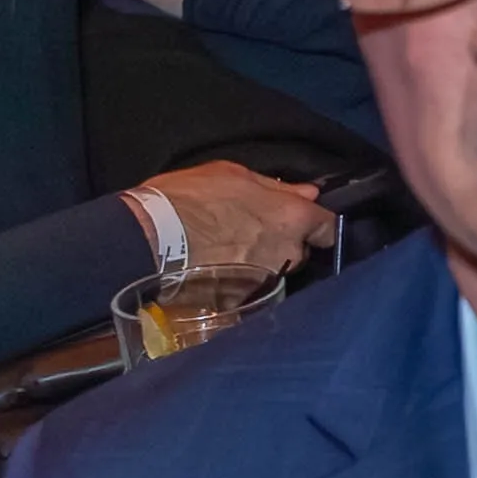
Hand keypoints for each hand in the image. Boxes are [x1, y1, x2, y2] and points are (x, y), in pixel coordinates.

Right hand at [146, 160, 334, 278]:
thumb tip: (308, 194)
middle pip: (300, 253)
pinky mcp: (240, 302)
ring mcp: (266, 281)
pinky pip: (247, 292)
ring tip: (228, 256)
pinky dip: (236, 284)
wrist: (147, 239)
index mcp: (292, 218)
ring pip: (275, 274)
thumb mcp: (232, 175)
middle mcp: (287, 253)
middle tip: (253, 237)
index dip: (319, 227)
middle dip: (285, 247)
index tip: (307, 226)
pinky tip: (215, 273)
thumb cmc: (189, 198)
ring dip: (261, 267)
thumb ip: (275, 187)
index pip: (329, 228)